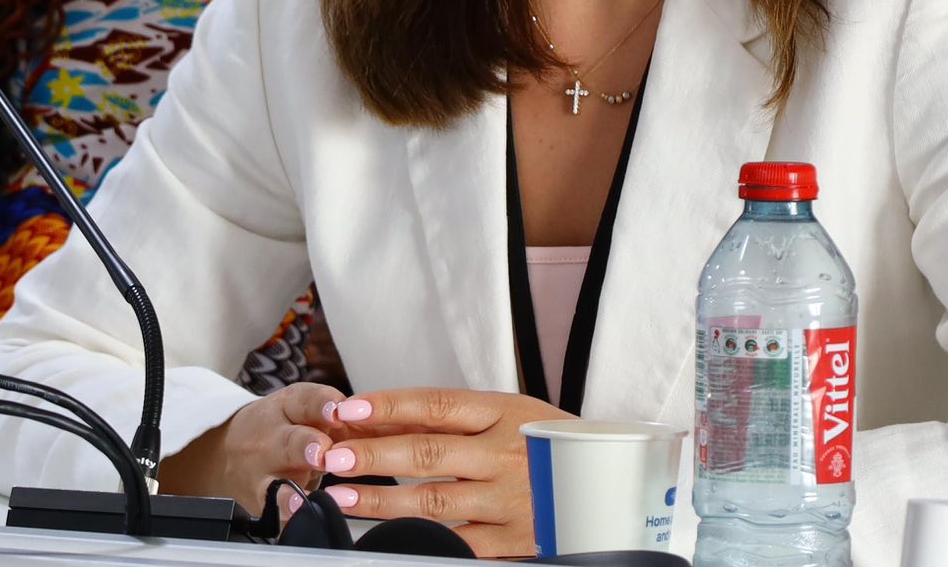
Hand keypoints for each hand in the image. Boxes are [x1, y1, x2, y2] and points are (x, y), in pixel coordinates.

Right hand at [161, 381, 345, 515]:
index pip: (305, 401)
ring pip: (276, 481)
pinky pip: (273, 511)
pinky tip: (294, 518)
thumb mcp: (298, 409)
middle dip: (307, 447)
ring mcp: (263, 473)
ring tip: (303, 495)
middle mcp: (272, 438)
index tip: (338, 411)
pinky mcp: (261, 503)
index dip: (323, 405)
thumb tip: (373, 416)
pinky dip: (285, 516)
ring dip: (290, 489)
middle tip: (323, 453)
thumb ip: (331, 413)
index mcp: (287, 408)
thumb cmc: (278, 429)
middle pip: (290, 442)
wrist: (225, 453)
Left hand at [312, 387, 566, 556]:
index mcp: (505, 413)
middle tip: (334, 455)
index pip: (436, 405)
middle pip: (428, 453)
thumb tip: (381, 417)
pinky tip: (387, 537)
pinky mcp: (513, 542)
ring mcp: (509, 500)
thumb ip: (455, 419)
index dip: (389, 405)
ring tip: (343, 496)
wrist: (613, 487)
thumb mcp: (514, 415)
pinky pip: (458, 543)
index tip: (348, 408)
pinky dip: (419, 540)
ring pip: (433, 502)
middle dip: (375, 455)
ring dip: (382, 501)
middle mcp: (505, 454)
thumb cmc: (553, 446)